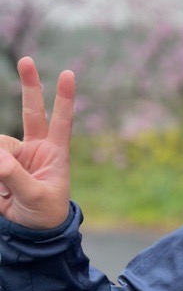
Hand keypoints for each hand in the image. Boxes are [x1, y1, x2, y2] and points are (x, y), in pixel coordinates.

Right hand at [0, 56, 74, 229]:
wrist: (29, 230)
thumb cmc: (45, 213)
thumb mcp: (36, 198)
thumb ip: (17, 178)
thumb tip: (0, 156)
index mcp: (55, 153)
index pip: (62, 121)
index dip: (65, 99)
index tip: (69, 74)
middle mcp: (36, 147)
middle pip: (32, 111)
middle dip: (30, 85)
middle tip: (28, 60)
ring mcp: (16, 154)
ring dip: (1, 164)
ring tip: (4, 189)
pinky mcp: (0, 164)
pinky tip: (2, 190)